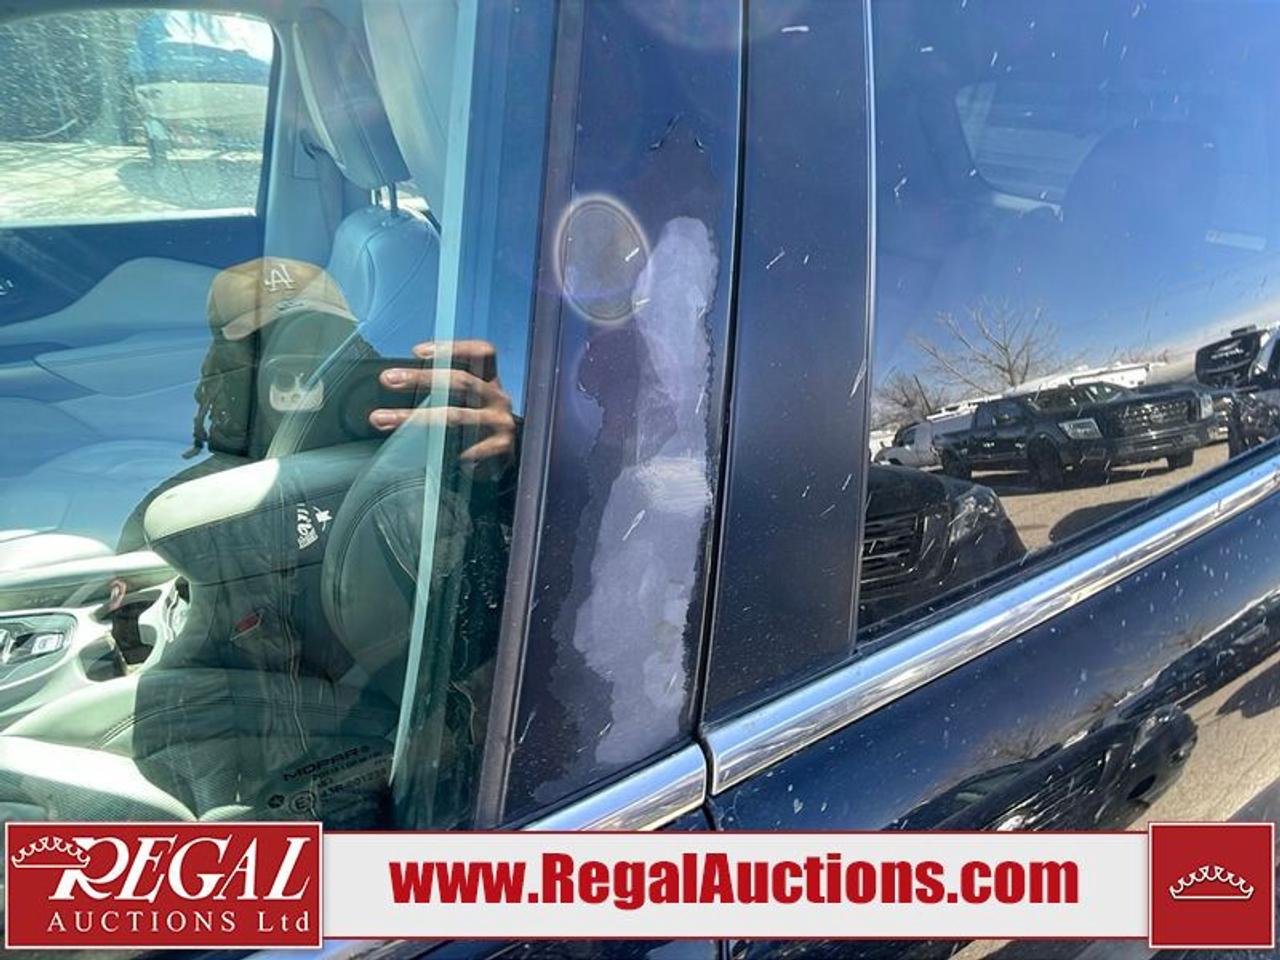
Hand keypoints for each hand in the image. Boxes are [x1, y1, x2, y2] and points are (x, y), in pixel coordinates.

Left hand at [368, 340, 516, 468]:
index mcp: (489, 381)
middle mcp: (497, 398)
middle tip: (388, 379)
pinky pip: (469, 448)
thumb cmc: (475, 428)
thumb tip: (396, 382)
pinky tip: (425, 454)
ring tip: (384, 420)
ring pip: (456, 415)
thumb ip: (443, 391)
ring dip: (415, 418)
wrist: (503, 463)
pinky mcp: (502, 448)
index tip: (417, 352)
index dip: (452, 348)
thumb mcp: (467, 403)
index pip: (481, 353)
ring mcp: (500, 422)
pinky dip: (446, 450)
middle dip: (422, 378)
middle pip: (462, 380)